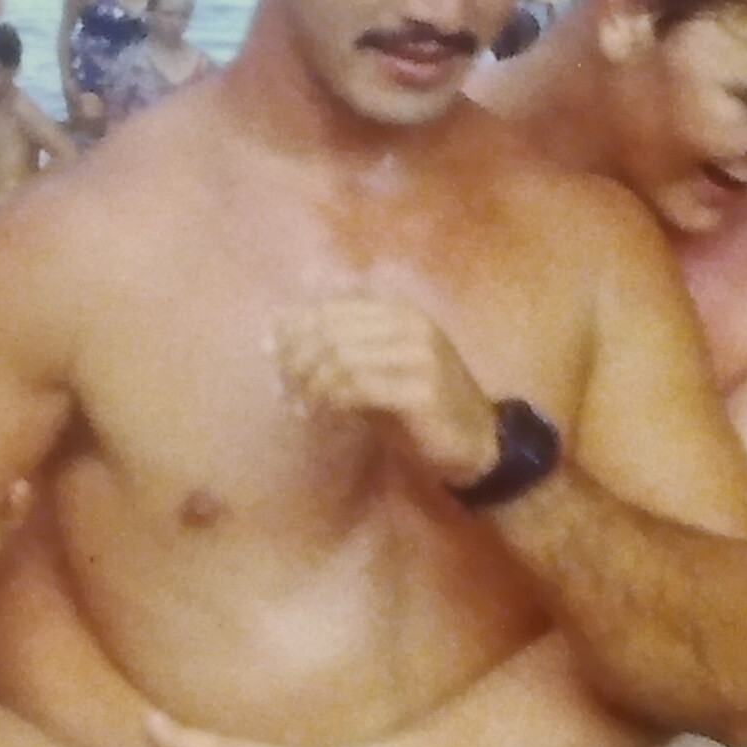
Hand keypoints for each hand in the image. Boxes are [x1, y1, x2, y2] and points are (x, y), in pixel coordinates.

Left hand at [270, 296, 503, 489]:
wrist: (477, 442)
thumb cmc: (419, 408)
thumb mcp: (375, 370)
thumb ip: (336, 351)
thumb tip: (275, 338)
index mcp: (399, 310)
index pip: (332, 305)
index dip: (294, 325)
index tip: (269, 350)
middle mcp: (410, 323)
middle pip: (331, 329)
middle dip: (296, 357)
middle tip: (281, 385)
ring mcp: (419, 353)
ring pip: (340, 356)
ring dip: (308, 382)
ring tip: (297, 403)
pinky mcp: (420, 388)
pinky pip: (356, 386)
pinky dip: (327, 400)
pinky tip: (314, 414)